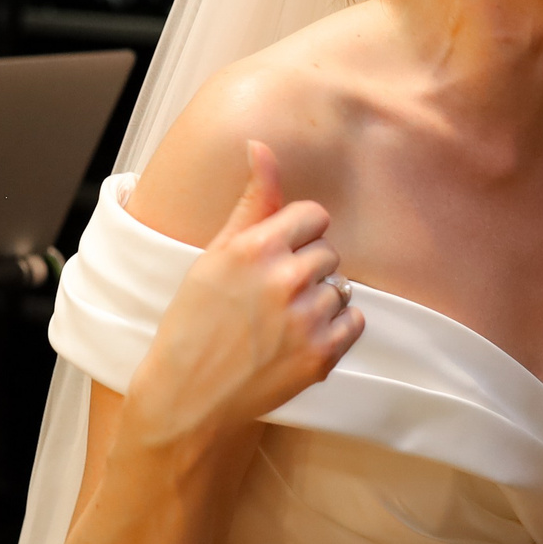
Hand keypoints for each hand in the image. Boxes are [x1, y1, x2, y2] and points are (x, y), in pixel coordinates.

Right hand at [121, 142, 363, 453]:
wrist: (187, 397)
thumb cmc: (194, 322)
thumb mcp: (215, 254)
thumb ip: (252, 201)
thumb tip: (261, 146)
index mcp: (255, 248)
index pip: (313, 216)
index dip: (298, 235)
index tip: (279, 255)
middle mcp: (284, 279)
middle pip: (329, 252)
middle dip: (307, 269)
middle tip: (272, 296)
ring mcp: (305, 320)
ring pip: (341, 288)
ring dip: (319, 301)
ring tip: (281, 322)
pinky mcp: (321, 355)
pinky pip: (355, 321)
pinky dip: (336, 329)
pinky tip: (299, 339)